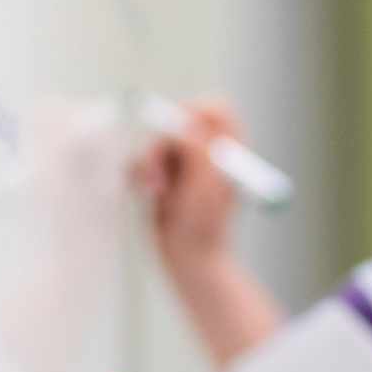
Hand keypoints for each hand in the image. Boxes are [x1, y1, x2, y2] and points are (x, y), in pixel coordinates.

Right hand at [134, 95, 245, 278]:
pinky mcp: (163, 176)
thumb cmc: (205, 228)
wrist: (189, 262)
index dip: (195, 111)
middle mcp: (207, 152)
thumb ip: (197, 150)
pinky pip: (142, 162)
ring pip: (156, 142)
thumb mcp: (206, 187)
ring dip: (151, 166)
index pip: (216, 109)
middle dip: (163, 145)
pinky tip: (152, 200)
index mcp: (229, 150)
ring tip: (157, 196)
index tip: (178, 130)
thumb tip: (183, 123)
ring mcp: (185, 164)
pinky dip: (142, 178)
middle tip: (159, 174)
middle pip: (178, 122)